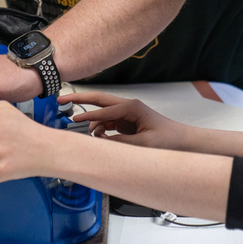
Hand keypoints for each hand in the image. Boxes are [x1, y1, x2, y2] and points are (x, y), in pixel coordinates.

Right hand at [59, 92, 188, 149]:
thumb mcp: (144, 144)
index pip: (104, 110)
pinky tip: (98, 137)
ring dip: (91, 122)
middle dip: (79, 100)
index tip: (73, 118)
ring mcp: (125, 114)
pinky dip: (99, 129)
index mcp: (132, 107)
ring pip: (100, 114)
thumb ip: (121, 142)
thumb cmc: (168, 139)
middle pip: (98, 100)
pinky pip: (106, 123)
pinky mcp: (125, 123)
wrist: (182, 141)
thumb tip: (100, 140)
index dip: (87, 115)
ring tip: (84, 132)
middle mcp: (127, 107)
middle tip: (61, 99)